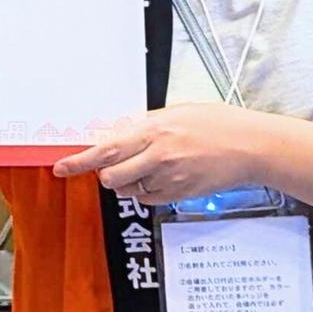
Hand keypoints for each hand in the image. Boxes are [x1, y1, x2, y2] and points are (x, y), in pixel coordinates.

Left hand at [52, 104, 282, 203]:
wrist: (252, 147)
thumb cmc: (217, 124)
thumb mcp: (175, 113)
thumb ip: (144, 125)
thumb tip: (117, 133)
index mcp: (153, 131)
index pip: (105, 150)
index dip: (79, 161)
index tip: (60, 167)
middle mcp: (158, 157)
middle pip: (112, 176)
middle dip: (106, 173)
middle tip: (114, 164)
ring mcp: (170, 179)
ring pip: (129, 190)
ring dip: (127, 181)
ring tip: (148, 165)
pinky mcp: (181, 195)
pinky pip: (149, 198)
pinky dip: (147, 191)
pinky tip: (162, 176)